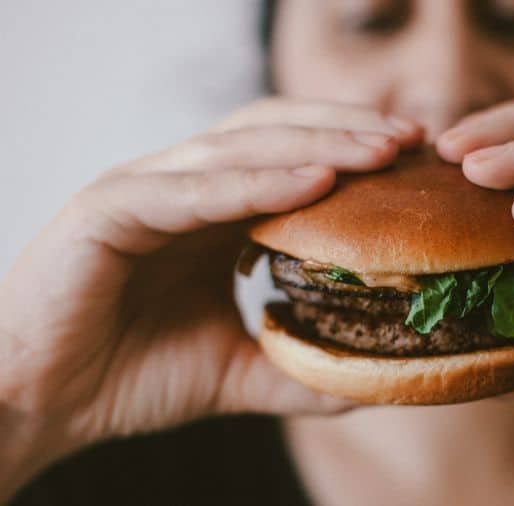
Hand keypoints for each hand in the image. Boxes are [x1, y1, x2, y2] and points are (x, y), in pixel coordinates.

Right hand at [0, 98, 423, 498]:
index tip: (417, 161)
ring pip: (241, 148)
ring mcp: (143, 189)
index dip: (353, 150)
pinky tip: (315, 183)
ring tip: (381, 151)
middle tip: (414, 141)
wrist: (38, 404)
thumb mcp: (235, 372)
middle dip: (348, 131)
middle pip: (276, 133)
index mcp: (210, 211)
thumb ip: (298, 368)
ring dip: (317, 144)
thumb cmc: (128, 377)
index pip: (292, 156)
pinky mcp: (108, 209)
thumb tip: (370, 380)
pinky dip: (257, 182)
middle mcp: (181, 186)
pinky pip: (194, 189)